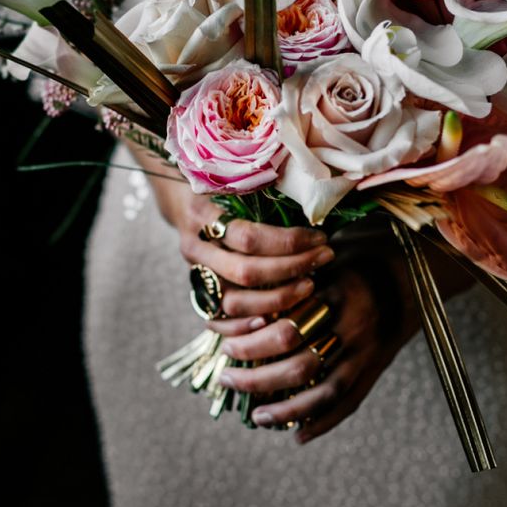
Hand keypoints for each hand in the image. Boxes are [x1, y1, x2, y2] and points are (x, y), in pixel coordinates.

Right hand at [173, 190, 335, 315]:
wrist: (182, 201)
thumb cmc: (217, 187)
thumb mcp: (233, 179)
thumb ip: (262, 190)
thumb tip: (313, 202)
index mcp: (201, 215)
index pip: (248, 237)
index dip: (288, 242)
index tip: (319, 237)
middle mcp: (195, 248)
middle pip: (245, 272)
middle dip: (291, 269)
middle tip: (324, 258)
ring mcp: (194, 274)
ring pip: (234, 302)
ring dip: (278, 299)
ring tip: (309, 285)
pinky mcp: (197, 294)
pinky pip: (218, 322)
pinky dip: (246, 327)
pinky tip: (274, 319)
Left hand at [206, 262, 418, 442]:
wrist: (409, 270)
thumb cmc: (350, 261)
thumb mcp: (317, 261)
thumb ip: (285, 282)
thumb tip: (232, 304)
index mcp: (333, 290)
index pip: (285, 322)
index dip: (251, 338)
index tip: (223, 342)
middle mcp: (352, 322)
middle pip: (299, 361)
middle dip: (259, 376)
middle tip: (227, 377)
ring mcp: (367, 349)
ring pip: (323, 388)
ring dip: (286, 408)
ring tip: (257, 416)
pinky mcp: (377, 366)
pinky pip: (351, 401)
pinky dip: (323, 422)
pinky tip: (297, 435)